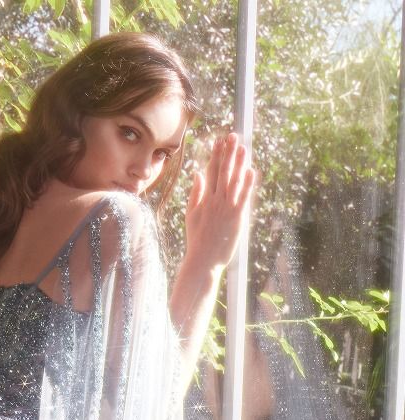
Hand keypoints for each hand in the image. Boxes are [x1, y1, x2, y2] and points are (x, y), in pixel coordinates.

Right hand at [184, 132, 255, 273]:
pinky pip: (243, 197)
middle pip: (223, 172)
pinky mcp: (237, 217)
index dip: (216, 155)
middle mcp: (215, 200)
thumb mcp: (191, 215)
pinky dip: (248, 184)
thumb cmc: (197, 240)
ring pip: (234, 181)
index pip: (211, 171)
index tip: (219, 140)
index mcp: (205, 199)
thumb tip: (197, 173)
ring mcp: (226, 208)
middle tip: (233, 135)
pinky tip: (251, 170)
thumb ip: (195, 193)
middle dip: (228, 153)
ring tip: (244, 147)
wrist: (203, 260)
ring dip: (239, 163)